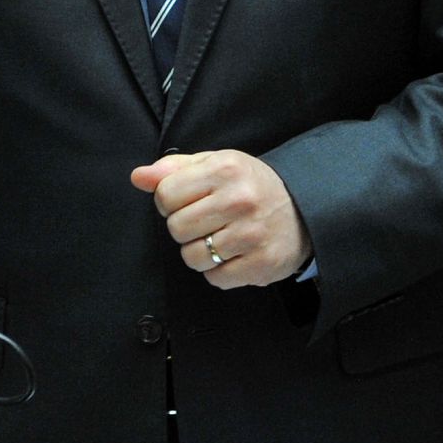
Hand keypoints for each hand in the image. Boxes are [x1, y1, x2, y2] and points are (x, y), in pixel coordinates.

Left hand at [131, 150, 313, 288]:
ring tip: (219, 238)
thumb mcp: (214, 164)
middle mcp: (240, 200)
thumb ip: (172, 170)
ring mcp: (252, 235)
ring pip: (192, 257)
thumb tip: (138, 177)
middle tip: (206, 221)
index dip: (169, 202)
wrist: (304, 209)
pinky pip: (215, 278)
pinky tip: (233, 254)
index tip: (187, 201)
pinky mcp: (262, 264)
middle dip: (185, 227)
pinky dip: (218, 271)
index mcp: (225, 169)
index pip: (165, 195)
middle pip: (176, 228)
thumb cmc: (249, 185)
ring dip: (199, 252)